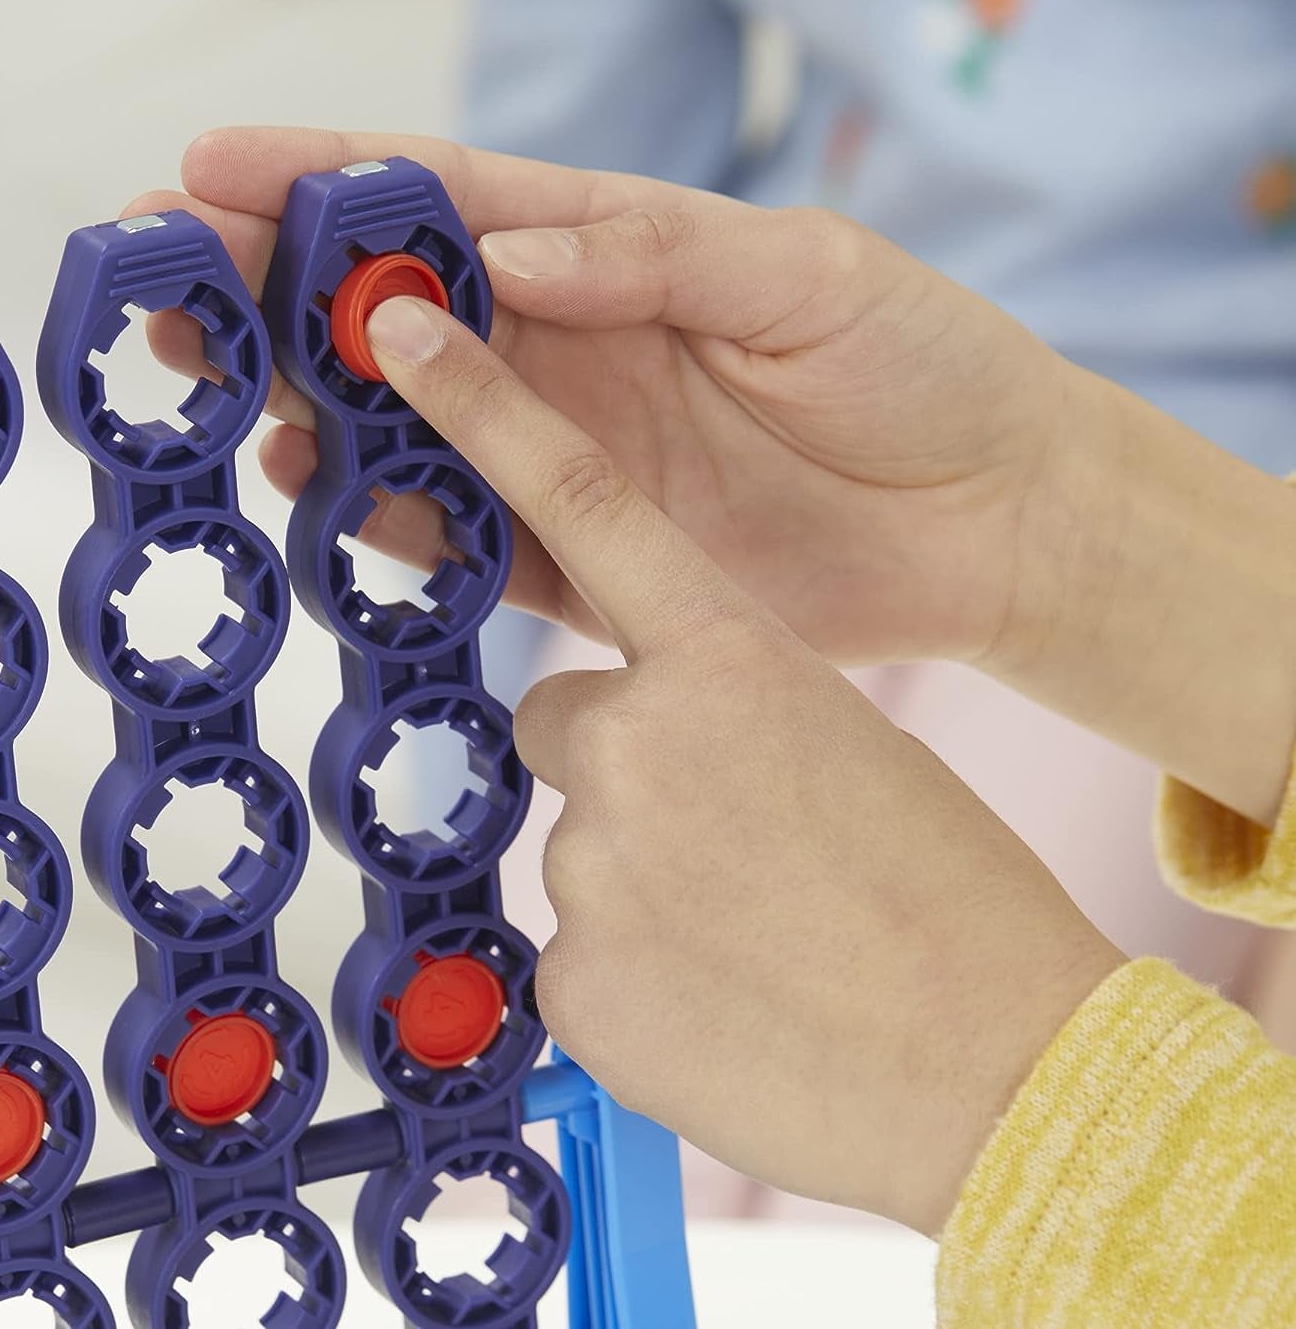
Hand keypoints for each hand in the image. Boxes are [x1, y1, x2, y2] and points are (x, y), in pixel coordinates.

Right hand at [131, 127, 1295, 825]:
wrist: (992, 520)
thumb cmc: (922, 366)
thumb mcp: (805, 273)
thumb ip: (652, 255)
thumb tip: (502, 255)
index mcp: (610, 251)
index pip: (443, 199)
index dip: (322, 180)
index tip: (206, 170)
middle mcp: (566, 348)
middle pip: (389, 310)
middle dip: (269, 292)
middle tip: (163, 294)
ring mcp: (567, 454)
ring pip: (405, 426)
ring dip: (312, 412)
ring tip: (235, 407)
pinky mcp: (586, 554)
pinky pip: (465, 539)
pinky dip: (393, 524)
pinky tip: (332, 506)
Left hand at [357, 290, 1122, 1234]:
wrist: (998, 1067)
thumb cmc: (947, 895)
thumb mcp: (841, 741)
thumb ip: (726, 703)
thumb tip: (657, 727)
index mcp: (730, 654)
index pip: (580, 497)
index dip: (481, 406)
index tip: (403, 333)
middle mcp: (639, 737)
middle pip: (564, 719)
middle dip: (622, 762)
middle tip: (732, 837)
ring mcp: (593, 859)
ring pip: (578, 837)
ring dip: (642, 873)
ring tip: (751, 929)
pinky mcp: (566, 977)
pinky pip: (573, 945)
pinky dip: (635, 967)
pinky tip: (724, 996)